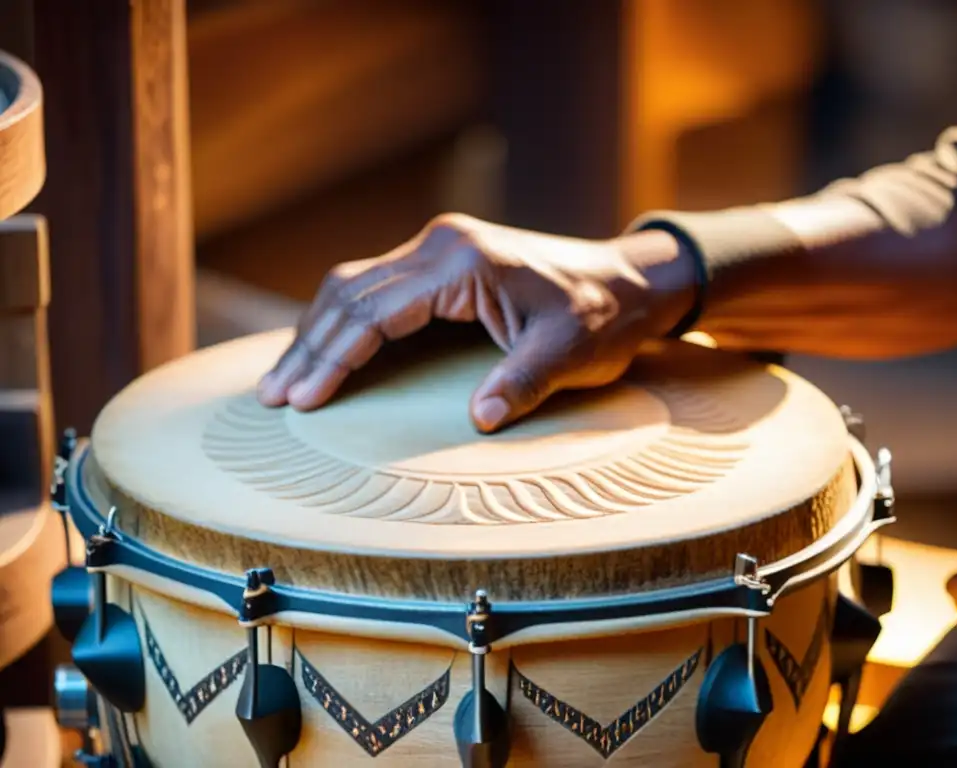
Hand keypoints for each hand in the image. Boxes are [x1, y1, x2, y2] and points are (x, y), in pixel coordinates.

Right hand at [257, 213, 695, 431]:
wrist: (629, 282)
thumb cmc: (602, 317)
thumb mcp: (569, 352)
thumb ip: (522, 382)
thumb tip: (479, 419)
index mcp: (462, 263)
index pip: (375, 311)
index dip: (334, 357)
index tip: (304, 400)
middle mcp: (440, 246)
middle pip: (351, 293)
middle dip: (310, 347)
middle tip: (275, 397)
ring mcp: (439, 249)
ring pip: (356, 285)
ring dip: (318, 331)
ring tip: (285, 378)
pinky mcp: (443, 262)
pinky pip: (377, 287)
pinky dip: (345, 320)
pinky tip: (326, 349)